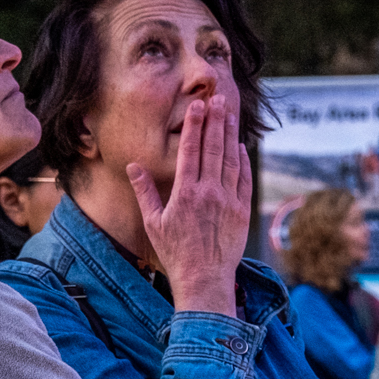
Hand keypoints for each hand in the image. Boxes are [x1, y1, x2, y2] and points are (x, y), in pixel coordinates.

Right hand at [129, 94, 248, 315]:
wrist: (204, 279)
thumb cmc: (175, 253)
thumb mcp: (153, 223)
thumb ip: (145, 192)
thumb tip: (134, 167)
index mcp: (184, 192)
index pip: (190, 151)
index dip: (194, 126)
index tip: (196, 106)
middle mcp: (208, 192)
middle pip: (213, 148)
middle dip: (214, 121)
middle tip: (217, 99)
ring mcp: (228, 200)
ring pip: (230, 159)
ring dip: (230, 135)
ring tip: (229, 114)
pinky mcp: (242, 210)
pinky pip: (244, 179)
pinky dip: (243, 161)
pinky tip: (240, 147)